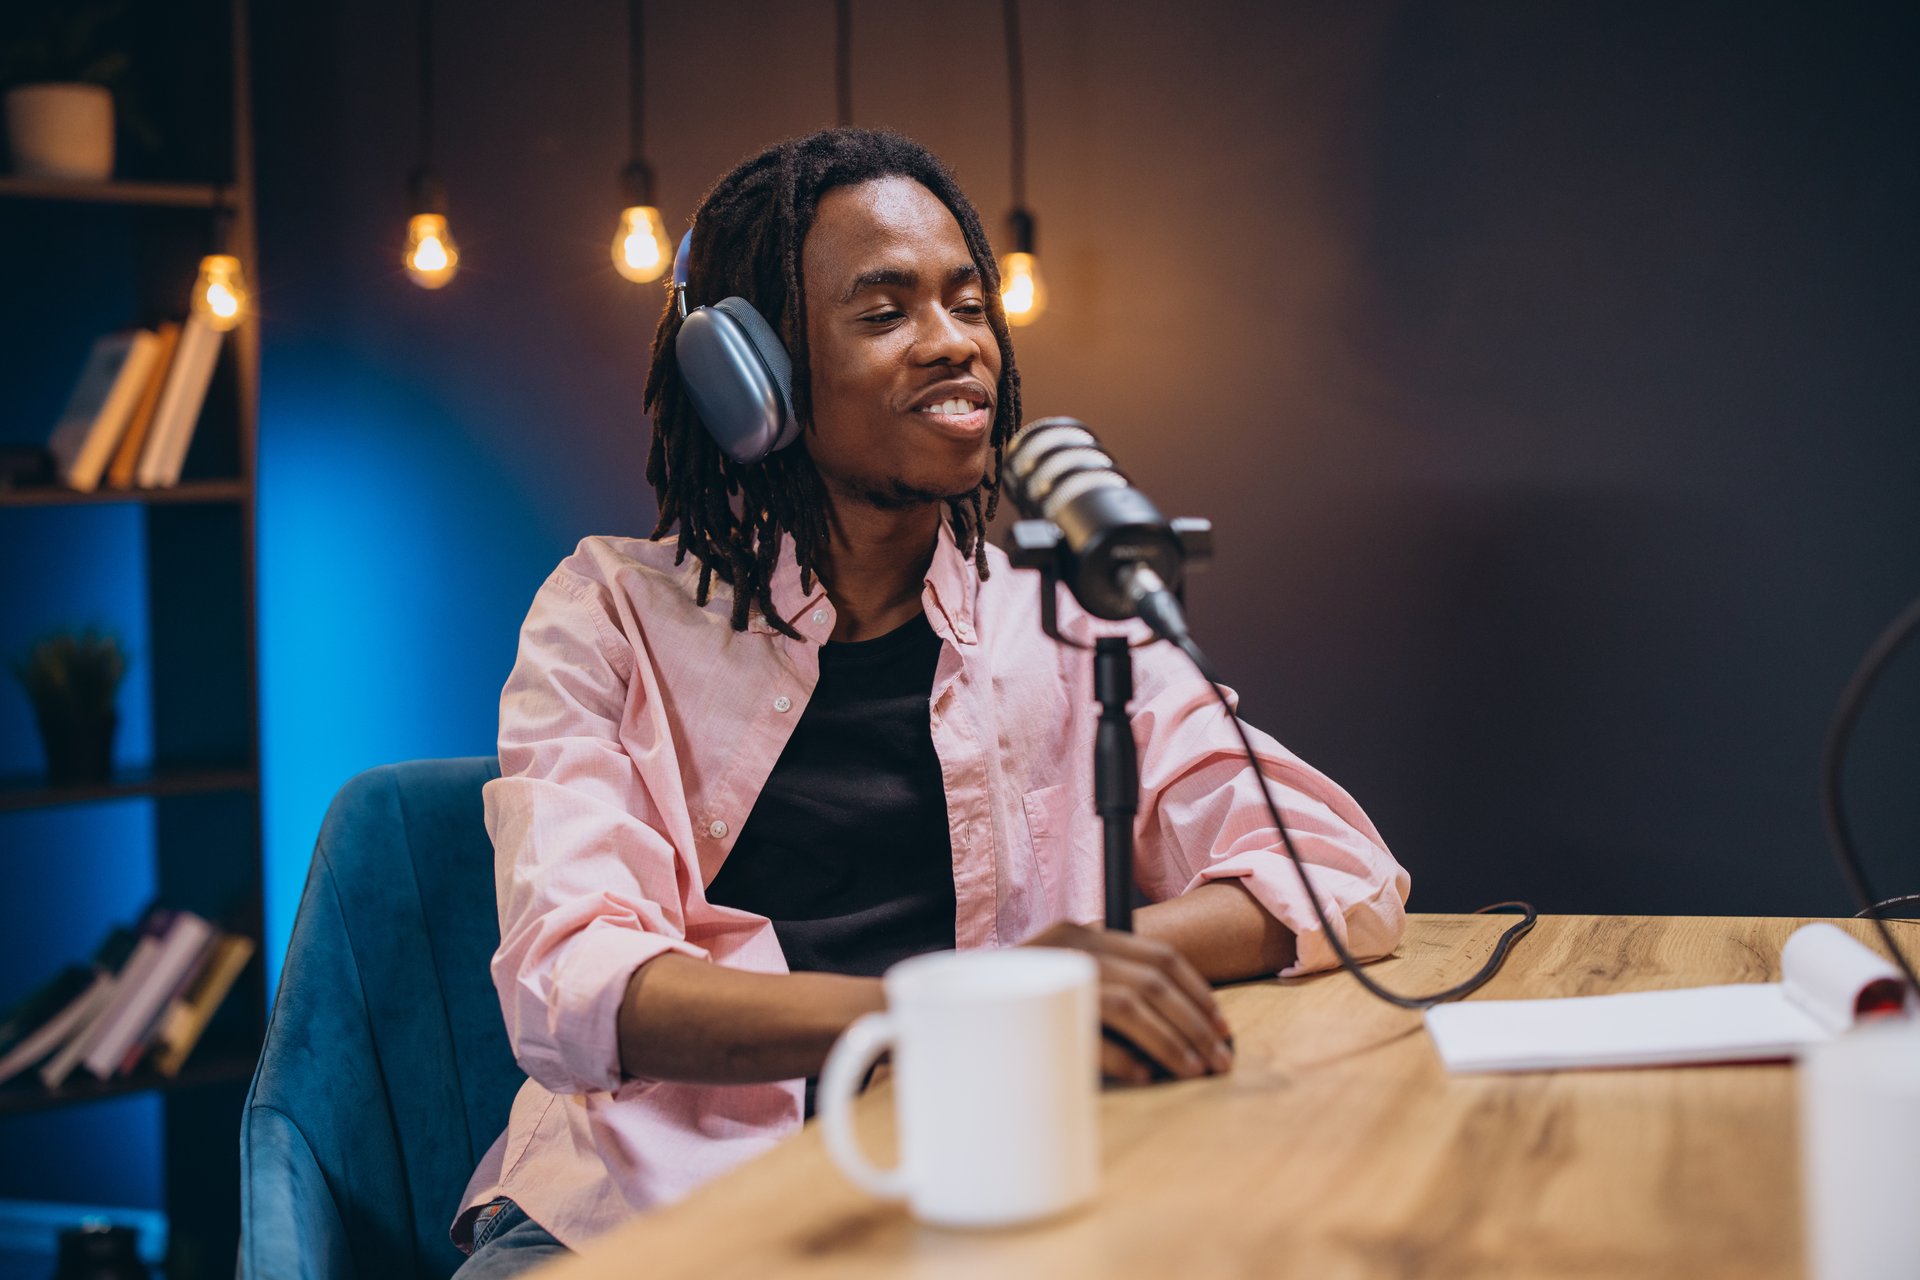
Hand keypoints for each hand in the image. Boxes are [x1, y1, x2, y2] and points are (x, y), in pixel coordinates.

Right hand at [1023, 920, 1234, 1084]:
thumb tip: (1180, 1023)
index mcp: (1083, 933)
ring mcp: (1052, 972)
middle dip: (1196, 1023)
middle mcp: (1071, 944)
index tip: (1222, 1026)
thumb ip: (1109, 984)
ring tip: (1193, 1071)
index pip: (1160, 955)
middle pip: (1153, 981)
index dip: (1198, 991)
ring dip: (1171, 1041)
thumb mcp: (1064, 978)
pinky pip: (1091, 1032)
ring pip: (1132, 1004)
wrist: (944, 1006)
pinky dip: (1124, 1057)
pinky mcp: (1033, 1006)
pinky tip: (1144, 1077)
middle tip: (1219, 1060)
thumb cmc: (1011, 1001)